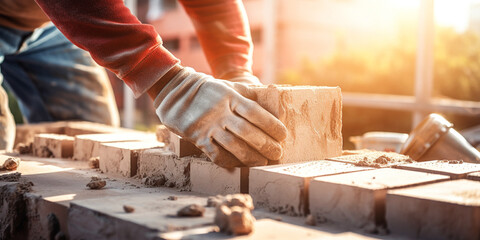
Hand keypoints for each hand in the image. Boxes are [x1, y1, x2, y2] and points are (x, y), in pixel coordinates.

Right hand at [154, 67, 286, 167]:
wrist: (175, 93)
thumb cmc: (209, 91)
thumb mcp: (229, 86)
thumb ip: (248, 94)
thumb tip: (272, 101)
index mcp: (230, 97)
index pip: (255, 112)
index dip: (271, 125)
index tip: (283, 135)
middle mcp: (220, 112)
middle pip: (247, 131)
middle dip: (265, 145)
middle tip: (278, 153)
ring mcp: (208, 126)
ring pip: (233, 145)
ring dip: (251, 156)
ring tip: (263, 162)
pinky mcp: (198, 138)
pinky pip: (216, 154)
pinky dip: (229, 162)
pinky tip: (240, 165)